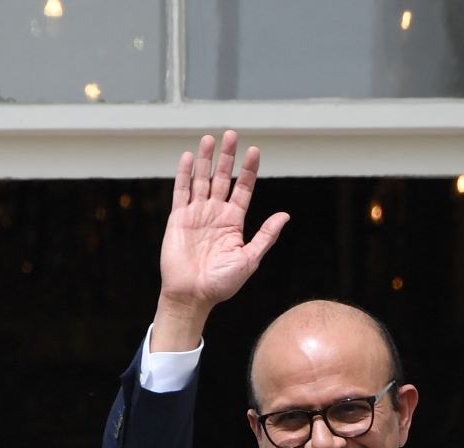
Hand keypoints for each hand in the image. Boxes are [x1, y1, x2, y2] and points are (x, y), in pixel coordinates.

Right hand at [153, 131, 289, 350]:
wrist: (192, 296)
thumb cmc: (221, 284)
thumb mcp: (249, 259)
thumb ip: (265, 236)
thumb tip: (285, 216)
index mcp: (233, 222)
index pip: (243, 189)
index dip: (249, 170)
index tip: (254, 151)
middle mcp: (215, 214)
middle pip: (223, 178)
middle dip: (227, 157)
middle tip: (231, 134)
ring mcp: (196, 215)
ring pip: (202, 180)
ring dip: (206, 159)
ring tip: (210, 138)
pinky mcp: (178, 219)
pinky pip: (181, 192)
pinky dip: (184, 174)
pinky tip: (189, 157)